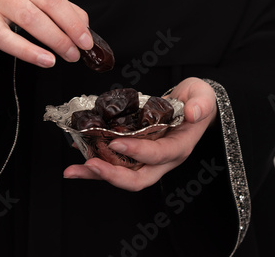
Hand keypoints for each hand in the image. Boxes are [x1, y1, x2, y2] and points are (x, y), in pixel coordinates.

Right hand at [0, 0, 92, 67]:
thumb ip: (66, 10)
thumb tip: (85, 29)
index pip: (52, 0)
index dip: (72, 23)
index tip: (86, 42)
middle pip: (31, 17)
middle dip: (57, 39)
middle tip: (73, 55)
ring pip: (4, 33)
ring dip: (30, 51)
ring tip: (50, 61)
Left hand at [63, 77, 217, 190]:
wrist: (192, 107)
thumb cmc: (197, 101)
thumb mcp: (203, 96)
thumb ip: (201, 104)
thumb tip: (192, 113)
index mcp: (179, 147)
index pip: (159, 154)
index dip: (138, 151)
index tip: (116, 143)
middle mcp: (162, 160)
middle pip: (138, 179)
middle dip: (112, 175)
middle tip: (90, 164)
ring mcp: (148, 161)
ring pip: (122, 176)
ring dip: (96, 174)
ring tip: (71, 170)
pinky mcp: (136, 156)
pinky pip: (114, 164)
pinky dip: (95, 162)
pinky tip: (77, 152)